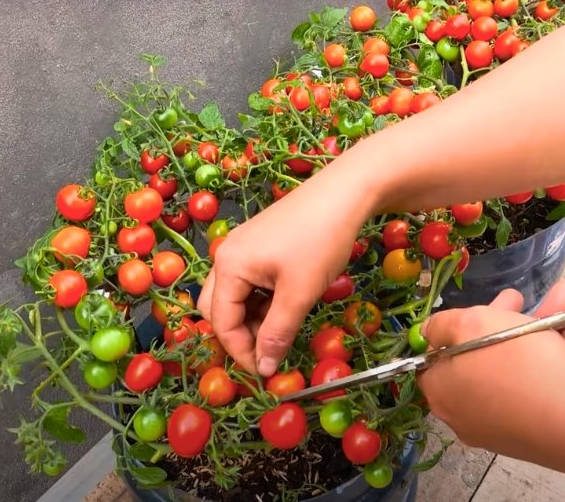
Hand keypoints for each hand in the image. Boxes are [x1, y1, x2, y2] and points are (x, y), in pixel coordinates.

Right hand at [197, 171, 373, 376]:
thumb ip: (278, 332)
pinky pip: (250, 282)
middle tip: (268, 353)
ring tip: (283, 332)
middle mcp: (227, 255)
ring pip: (236, 297)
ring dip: (254, 320)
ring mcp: (243, 247)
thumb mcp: (300, 293)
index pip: (221, 323)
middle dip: (239, 336)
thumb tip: (264, 368)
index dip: (242, 352)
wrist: (346, 191)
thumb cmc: (320, 240)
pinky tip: (287, 308)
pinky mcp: (260, 244)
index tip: (266, 372)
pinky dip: (263, 301)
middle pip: (218, 309)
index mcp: (228, 266)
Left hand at [417, 280, 564, 458]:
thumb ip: (441, 324)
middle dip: (506, 319)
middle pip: (481, 357)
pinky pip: (543, 383)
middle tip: (519, 298)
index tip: (476, 311)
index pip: (434, 360)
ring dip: (540, 328)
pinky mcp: (540, 429)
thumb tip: (429, 333)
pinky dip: (560, 352)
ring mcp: (505, 424)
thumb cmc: (512, 362)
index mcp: (441, 391)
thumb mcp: (468, 324)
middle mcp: (467, 413)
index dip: (453, 330)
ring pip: (520, 366)